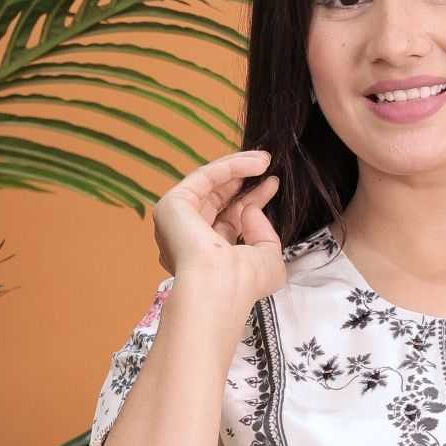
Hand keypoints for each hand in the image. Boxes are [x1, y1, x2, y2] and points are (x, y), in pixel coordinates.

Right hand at [151, 148, 284, 323]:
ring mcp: (179, 221)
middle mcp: (190, 238)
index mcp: (209, 255)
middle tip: (267, 166)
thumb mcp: (268, 260)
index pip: (231, 219)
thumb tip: (251, 208)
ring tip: (264, 159)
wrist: (218, 286)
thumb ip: (265, 235)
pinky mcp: (173, 204)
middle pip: (219, 200)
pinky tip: (255, 163)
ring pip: (209, 185)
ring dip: (238, 168)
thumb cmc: (244, 283)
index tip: (272, 185)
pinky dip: (230, 167)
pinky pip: (204, 178)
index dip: (252, 200)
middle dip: (244, 182)